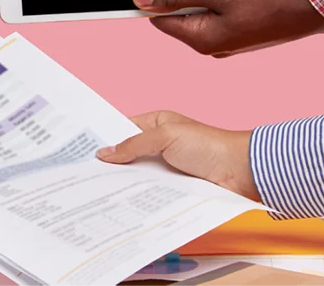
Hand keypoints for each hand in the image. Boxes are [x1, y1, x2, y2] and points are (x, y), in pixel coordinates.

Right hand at [98, 111, 259, 201]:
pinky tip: (122, 199)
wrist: (241, 171)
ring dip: (123, 180)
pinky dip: (138, 193)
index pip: (122, 128)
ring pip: (137, 173)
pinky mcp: (173, 186)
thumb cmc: (209, 144)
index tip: (82, 148)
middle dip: (110, 162)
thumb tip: (104, 153)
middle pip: (128, 153)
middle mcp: (159, 144)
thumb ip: (134, 145)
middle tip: (83, 171)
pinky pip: (150, 189)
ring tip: (96, 189)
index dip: (104, 136)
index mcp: (156, 123)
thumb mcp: (166, 137)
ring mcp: (166, 166)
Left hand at [134, 0, 323, 56]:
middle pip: (180, 17)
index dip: (154, 1)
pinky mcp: (239, 36)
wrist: (310, 5)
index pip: (160, 21)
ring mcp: (227, 44)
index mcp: (202, 41)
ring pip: (201, 14)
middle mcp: (212, 48)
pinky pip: (218, 16)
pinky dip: (220, 2)